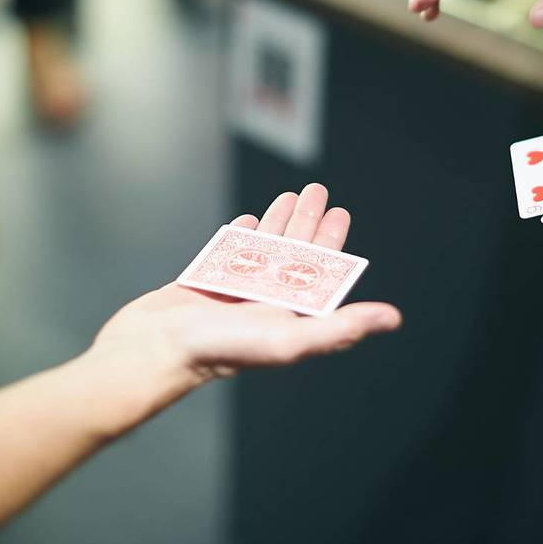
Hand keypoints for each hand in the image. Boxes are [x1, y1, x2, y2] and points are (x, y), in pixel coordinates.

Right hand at [89, 184, 400, 394]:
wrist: (151, 351)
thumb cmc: (217, 350)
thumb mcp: (286, 338)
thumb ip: (339, 328)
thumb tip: (392, 318)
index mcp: (287, 318)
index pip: (318, 274)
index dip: (331, 244)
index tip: (339, 214)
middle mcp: (263, 306)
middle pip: (294, 256)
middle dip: (308, 224)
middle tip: (318, 192)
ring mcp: (232, 295)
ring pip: (263, 251)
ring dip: (279, 223)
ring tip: (290, 196)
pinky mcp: (203, 286)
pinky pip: (229, 256)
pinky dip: (243, 237)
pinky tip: (251, 223)